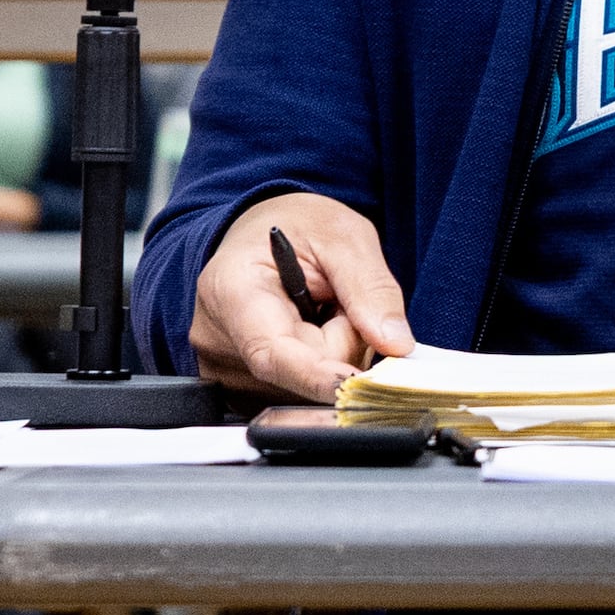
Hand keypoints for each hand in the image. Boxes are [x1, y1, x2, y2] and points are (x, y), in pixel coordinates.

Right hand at [191, 193, 414, 402]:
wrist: (264, 230)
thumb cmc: (297, 226)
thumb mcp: (344, 236)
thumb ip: (371, 288)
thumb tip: (396, 343)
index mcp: (232, 292)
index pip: (273, 355)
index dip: (319, 376)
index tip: (359, 386)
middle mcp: (218, 339)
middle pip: (302, 372)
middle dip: (342, 343)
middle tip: (338, 300)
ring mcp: (225, 365)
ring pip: (307, 384)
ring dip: (333, 353)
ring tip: (319, 310)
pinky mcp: (240, 382)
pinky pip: (299, 388)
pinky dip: (319, 364)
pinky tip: (308, 330)